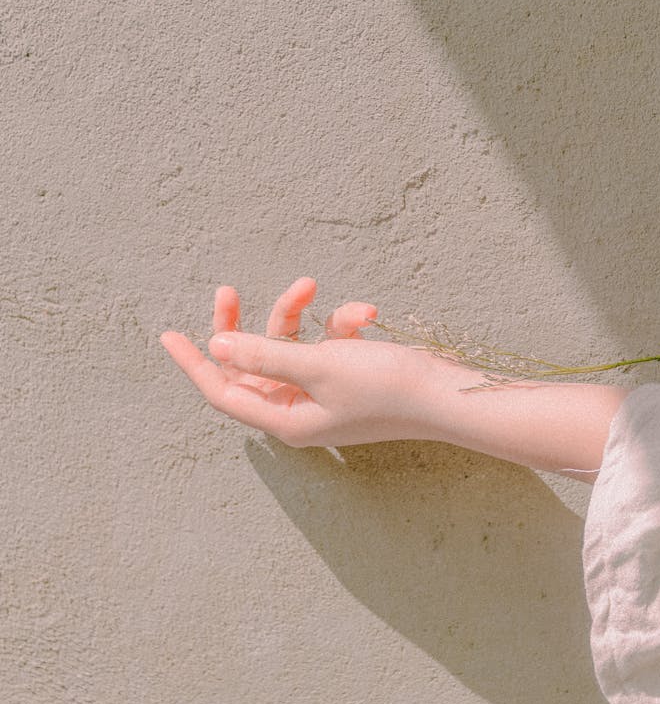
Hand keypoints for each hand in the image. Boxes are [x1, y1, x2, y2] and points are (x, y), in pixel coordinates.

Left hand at [160, 277, 436, 446]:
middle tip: (227, 290)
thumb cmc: (385, 387)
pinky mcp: (347, 378)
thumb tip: (217, 345)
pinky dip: (340, 325)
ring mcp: (323, 393)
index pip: (224, 390)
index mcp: (284, 419)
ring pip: (290, 346)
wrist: (447, 394)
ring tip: (309, 284)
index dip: (195, 363)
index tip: (167, 335)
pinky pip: (328, 345)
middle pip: (253, 363)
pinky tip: (365, 314)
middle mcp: (299, 409)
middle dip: (246, 325)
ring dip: (298, 314)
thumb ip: (265, 354)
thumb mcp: (319, 365)